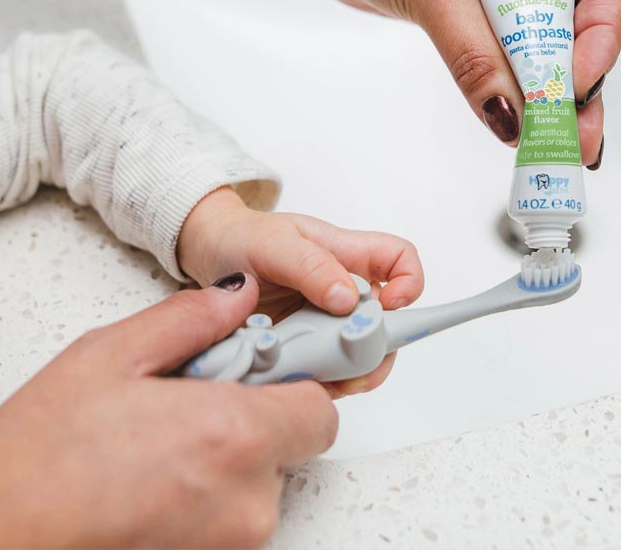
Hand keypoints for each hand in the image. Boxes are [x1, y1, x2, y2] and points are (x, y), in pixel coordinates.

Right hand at [0, 276, 336, 548]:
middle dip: (257, 415)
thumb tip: (241, 296)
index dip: (297, 380)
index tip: (270, 363)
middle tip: (197, 393)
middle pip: (292, 445)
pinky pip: (227, 516)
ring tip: (161, 436)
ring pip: (259, 481)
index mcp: (230, 436)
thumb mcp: (111, 354)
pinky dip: (205, 491)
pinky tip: (152, 472)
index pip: (320, 408)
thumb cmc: (37, 454)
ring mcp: (225, 544)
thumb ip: (190, 319)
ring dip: (227, 455)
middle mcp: (243, 502)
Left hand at [177, 187, 423, 397]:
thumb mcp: (275, 243)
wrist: (210, 255)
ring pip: (361, 354)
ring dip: (349, 371)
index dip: (409, 284)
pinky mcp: (306, 347)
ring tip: (325, 376)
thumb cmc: (245, 238)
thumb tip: (349, 298)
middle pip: (387, 322)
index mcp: (347, 254)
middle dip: (379, 347)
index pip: (400, 261)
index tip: (390, 306)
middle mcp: (344, 289)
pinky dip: (321, 382)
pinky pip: (328, 371)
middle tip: (355, 362)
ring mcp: (326, 321)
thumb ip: (312, 267)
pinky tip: (304, 382)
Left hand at [288, 0, 620, 165]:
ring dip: (546, 94)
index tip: (575, 86)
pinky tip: (517, 121)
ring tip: (555, 146)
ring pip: (540, 44)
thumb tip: (510, 116)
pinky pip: (504, 52)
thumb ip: (475, 55)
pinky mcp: (470, 7)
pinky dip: (511, 86)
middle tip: (577, 139)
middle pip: (577, 23)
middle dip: (576, 82)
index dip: (599, 40)